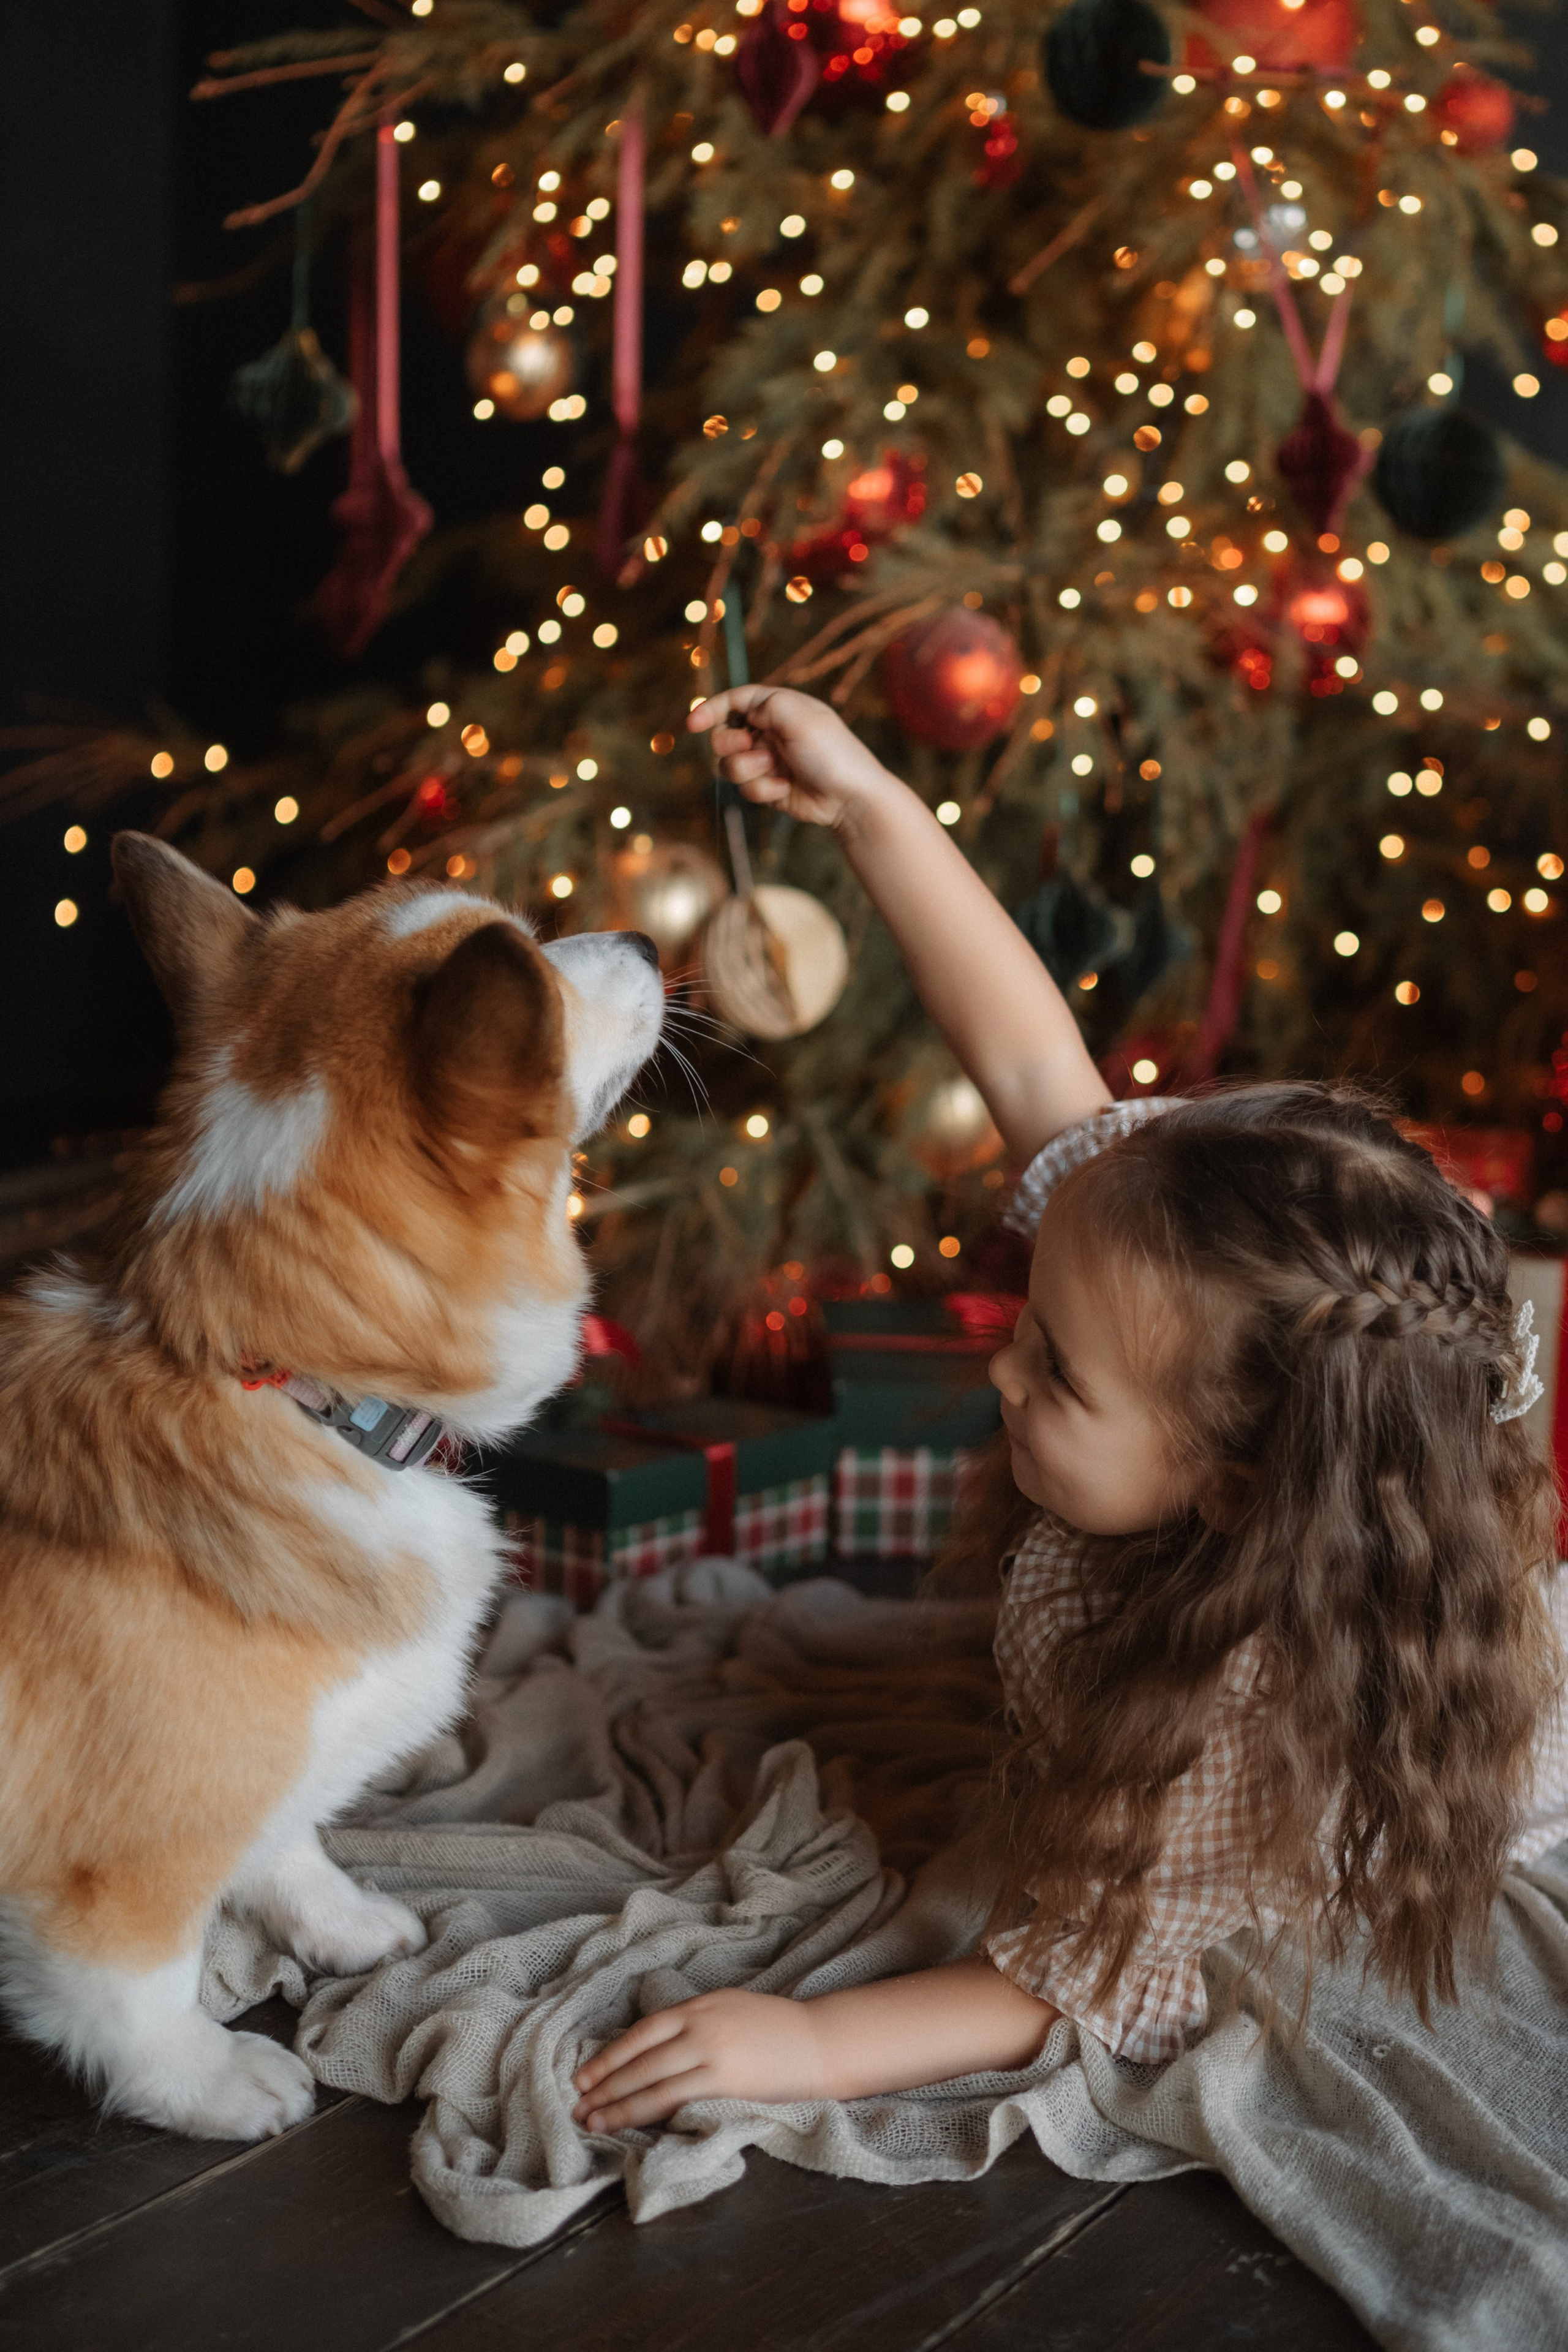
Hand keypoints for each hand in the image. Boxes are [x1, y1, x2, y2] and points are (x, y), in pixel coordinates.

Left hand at [572, 1988, 826, 2131]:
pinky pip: (677, 2096)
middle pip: (640, 2057)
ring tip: (592, 2120)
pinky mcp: (726, 2080)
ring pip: (652, 2080)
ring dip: (618, 2103)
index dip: (610, 2056)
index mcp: (699, 2006)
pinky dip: (649, 2111)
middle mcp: (700, 2025)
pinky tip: (632, 2122)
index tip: (585, 2075)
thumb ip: (695, 2024)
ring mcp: (712, 2052)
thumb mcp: (729, 2010)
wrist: (819, 2042)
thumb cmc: (776, 2029)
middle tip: (577, 2104)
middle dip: (604, 2083)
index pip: (641, 2032)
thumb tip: (657, 2048)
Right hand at [688, 685, 895, 833]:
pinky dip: (761, 790)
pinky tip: (784, 790)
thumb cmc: (831, 753)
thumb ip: (765, 704)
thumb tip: (744, 712)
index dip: (711, 709)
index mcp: (778, 708)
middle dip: (730, 744)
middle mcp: (769, 732)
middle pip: (724, 734)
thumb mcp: (799, 717)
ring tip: (773, 772)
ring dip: (746, 770)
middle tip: (750, 748)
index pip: (735, 701)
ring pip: (729, 765)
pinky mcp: (768, 787)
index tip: (693, 724)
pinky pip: (745, 789)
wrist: (850, 798)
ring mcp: (767, 761)